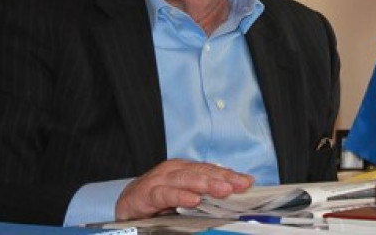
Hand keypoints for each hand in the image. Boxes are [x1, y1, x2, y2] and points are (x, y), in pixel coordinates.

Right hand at [115, 159, 253, 219]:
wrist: (127, 205)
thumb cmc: (158, 200)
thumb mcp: (184, 196)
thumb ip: (203, 195)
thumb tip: (231, 197)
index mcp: (185, 170)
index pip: (210, 170)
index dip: (229, 175)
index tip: (248, 182)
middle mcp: (173, 171)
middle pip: (201, 172)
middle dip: (222, 178)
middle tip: (240, 185)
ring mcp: (159, 181)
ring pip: (185, 179)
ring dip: (205, 184)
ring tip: (223, 190)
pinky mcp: (145, 194)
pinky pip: (163, 194)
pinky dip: (179, 196)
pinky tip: (193, 200)